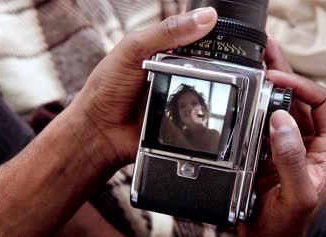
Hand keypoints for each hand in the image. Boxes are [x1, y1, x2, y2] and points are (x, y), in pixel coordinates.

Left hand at [68, 7, 217, 166]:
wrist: (100, 129)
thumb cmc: (108, 86)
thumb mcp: (134, 49)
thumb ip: (167, 31)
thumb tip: (206, 17)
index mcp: (164, 48)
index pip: (196, 35)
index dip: (212, 34)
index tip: (225, 35)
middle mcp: (175, 70)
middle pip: (209, 63)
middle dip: (217, 64)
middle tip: (220, 65)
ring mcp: (180, 94)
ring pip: (210, 87)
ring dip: (214, 87)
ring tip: (214, 87)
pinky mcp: (184, 117)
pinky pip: (202, 113)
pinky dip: (205, 111)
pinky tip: (206, 108)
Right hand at [238, 39, 325, 236]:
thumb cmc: (288, 225)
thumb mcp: (296, 194)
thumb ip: (291, 157)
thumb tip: (280, 120)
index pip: (322, 103)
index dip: (301, 85)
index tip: (276, 79)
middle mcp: (312, 143)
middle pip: (301, 98)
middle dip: (284, 73)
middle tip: (266, 50)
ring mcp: (290, 145)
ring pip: (281, 106)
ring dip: (268, 84)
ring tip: (255, 61)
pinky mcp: (271, 150)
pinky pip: (264, 121)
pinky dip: (255, 105)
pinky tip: (244, 93)